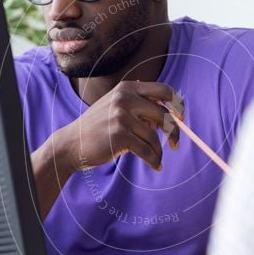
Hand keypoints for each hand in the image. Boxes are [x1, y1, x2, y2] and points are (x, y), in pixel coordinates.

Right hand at [54, 80, 184, 172]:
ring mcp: (121, 117)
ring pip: (154, 137)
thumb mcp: (116, 107)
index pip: (163, 90)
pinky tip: (155, 166)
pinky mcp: (120, 136)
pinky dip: (154, 160)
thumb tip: (171, 113)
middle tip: (175, 145)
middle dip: (174, 132)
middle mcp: (124, 98)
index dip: (177, 104)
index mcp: (127, 88)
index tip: (181, 118)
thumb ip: (140, 106)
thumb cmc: (98, 127)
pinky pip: (147, 151)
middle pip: (163, 114)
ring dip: (158, 151)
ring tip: (156, 159)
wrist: (72, 144)